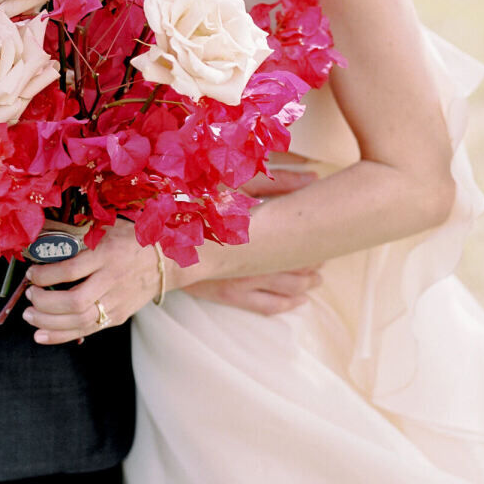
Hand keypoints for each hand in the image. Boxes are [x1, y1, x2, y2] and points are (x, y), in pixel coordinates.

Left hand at [21, 219, 160, 345]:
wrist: (164, 261)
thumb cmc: (129, 240)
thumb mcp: (106, 229)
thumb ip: (77, 234)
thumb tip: (39, 239)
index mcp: (107, 253)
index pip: (71, 269)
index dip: (45, 274)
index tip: (31, 273)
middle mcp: (112, 279)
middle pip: (75, 301)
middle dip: (45, 302)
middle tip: (29, 297)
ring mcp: (116, 301)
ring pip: (79, 320)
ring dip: (48, 321)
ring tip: (30, 315)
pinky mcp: (117, 316)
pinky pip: (87, 330)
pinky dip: (60, 335)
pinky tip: (41, 334)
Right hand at [191, 160, 320, 312]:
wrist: (153, 239)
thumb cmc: (191, 203)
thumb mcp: (232, 185)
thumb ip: (275, 181)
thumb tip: (314, 176)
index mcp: (256, 233)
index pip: (300, 238)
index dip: (319, 236)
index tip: (330, 228)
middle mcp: (253, 262)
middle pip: (300, 265)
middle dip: (316, 261)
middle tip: (327, 251)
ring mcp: (242, 282)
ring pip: (289, 289)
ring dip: (308, 282)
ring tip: (318, 274)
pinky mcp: (229, 296)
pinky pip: (268, 307)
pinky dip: (288, 303)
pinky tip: (299, 298)